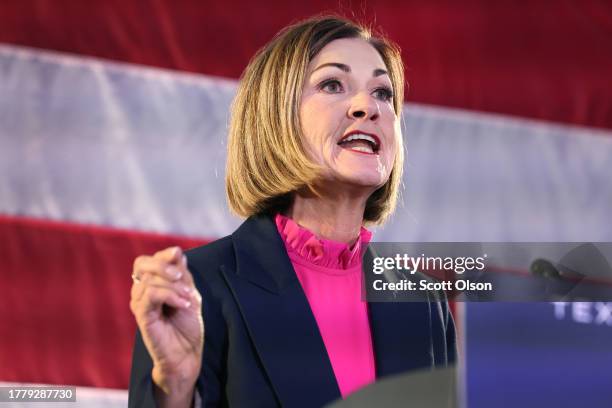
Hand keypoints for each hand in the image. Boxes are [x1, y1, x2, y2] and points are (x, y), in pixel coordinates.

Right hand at [130, 246, 203, 399]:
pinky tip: (183, 304)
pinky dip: (170, 295)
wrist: (186, 353)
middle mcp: (141, 291)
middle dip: (163, 264)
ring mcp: (139, 303)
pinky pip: (151, 294)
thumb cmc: (187, 324)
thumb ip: (182, 274)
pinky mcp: (140, 315)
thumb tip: (177, 252)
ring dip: (174, 285)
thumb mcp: (189, 293)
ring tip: (187, 298)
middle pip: (141, 263)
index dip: (163, 254)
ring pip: (150, 279)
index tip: (178, 254)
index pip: (149, 260)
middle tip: (181, 276)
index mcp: (152, 283)